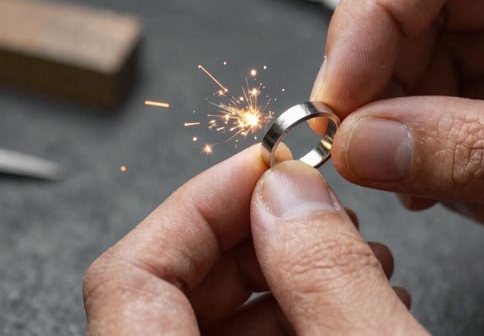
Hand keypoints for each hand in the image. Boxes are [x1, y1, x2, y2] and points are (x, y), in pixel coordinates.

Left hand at [83, 146, 426, 334]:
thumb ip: (326, 278)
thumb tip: (290, 192)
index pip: (129, 273)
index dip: (199, 204)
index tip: (265, 170)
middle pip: (168, 283)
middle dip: (255, 233)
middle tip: (320, 211)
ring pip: (206, 313)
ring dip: (281, 274)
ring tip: (354, 260)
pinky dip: (288, 313)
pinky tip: (343, 301)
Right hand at [311, 0, 483, 266]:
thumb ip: (478, 153)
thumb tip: (364, 146)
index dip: (373, 15)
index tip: (339, 96)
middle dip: (393, 78)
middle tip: (372, 150)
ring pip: (447, 34)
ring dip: (423, 116)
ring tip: (437, 185)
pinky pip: (478, 68)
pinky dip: (458, 128)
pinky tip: (474, 179)